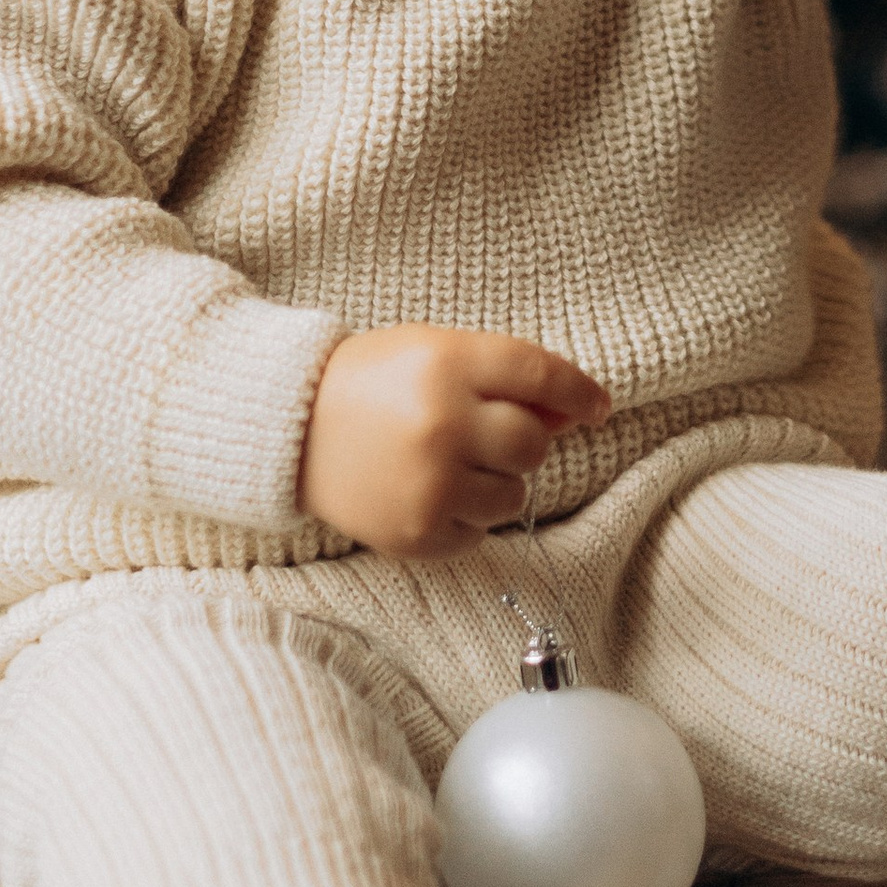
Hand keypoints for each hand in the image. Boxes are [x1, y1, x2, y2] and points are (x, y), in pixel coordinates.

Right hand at [297, 326, 610, 557]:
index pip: (540, 374)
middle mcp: (442, 423)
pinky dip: (466, 516)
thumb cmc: (371, 382)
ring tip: (452, 466)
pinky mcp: (416, 532)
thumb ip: (503, 376)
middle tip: (485, 436)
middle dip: (520, 442)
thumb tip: (573, 411)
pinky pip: (478, 533)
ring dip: (498, 483)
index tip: (598, 407)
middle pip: (531, 444)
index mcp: (447, 364)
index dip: (579, 391)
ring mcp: (429, 483)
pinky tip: (430, 492)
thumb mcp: (434, 352)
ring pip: (513, 496)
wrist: (288, 429)